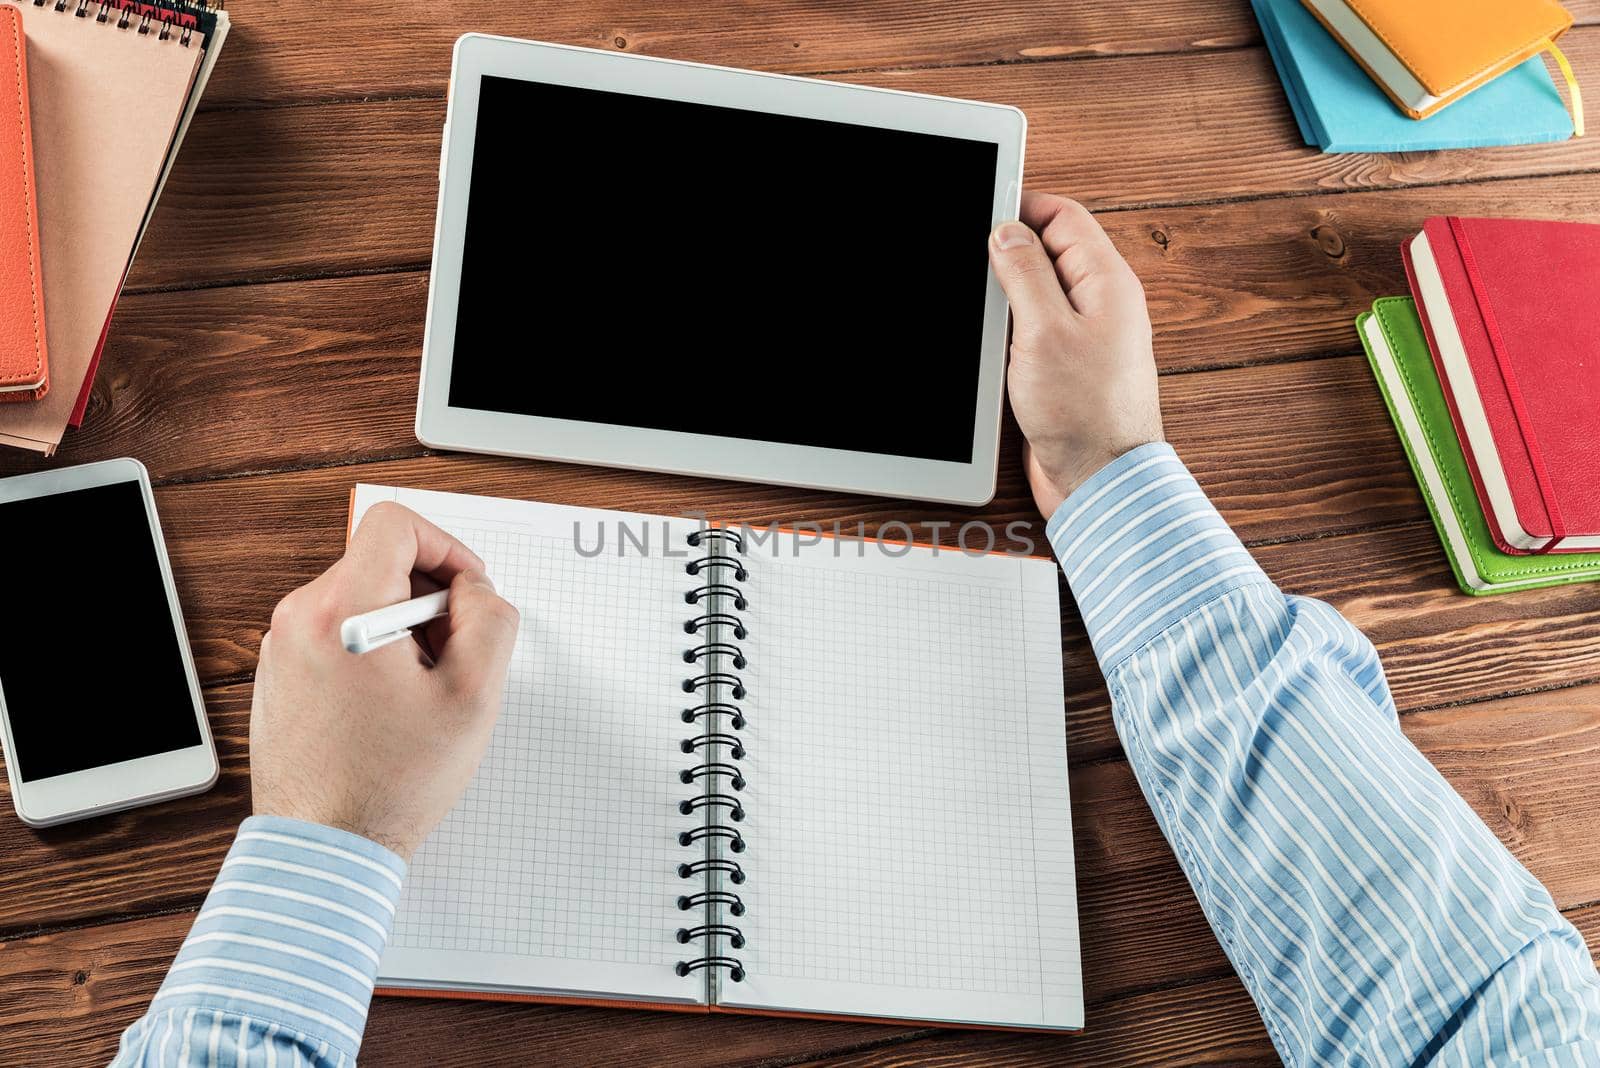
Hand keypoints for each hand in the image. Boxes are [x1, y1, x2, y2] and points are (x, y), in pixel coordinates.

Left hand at [250, 502, 519, 859]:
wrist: (327, 847)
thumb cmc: (391, 783)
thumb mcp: (474, 696)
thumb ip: (490, 620)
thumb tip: (475, 591)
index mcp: (341, 612)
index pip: (395, 524)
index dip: (447, 547)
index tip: (466, 590)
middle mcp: (298, 618)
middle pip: (380, 561)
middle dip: (429, 598)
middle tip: (453, 656)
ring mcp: (281, 646)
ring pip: (360, 597)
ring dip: (403, 627)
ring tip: (421, 689)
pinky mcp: (278, 673)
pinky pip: (336, 631)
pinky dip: (373, 650)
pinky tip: (391, 704)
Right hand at [989, 191, 1163, 516]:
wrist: (1099, 481)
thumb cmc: (1086, 415)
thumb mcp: (1044, 332)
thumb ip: (1026, 274)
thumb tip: (1006, 231)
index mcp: (1107, 283)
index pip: (1065, 216)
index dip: (1022, 207)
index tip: (984, 212)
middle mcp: (1102, 304)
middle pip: (1049, 250)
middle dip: (1008, 251)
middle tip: (974, 263)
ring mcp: (1086, 335)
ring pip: (1039, 291)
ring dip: (1007, 294)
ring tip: (985, 312)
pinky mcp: (1067, 366)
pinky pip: (1036, 327)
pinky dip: (1011, 327)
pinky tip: (994, 343)